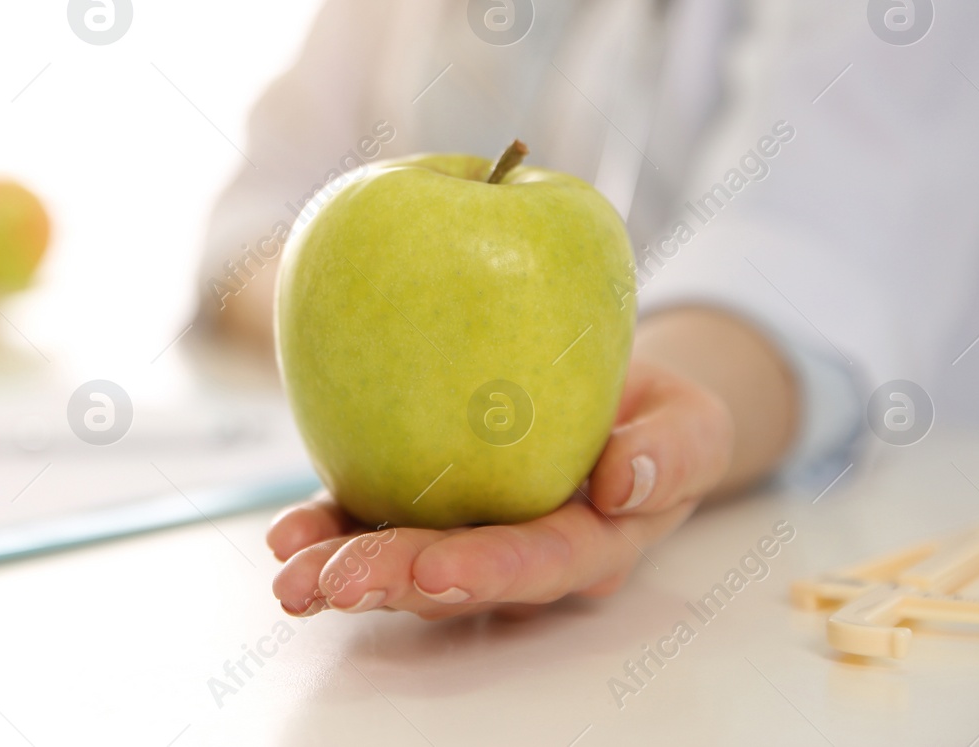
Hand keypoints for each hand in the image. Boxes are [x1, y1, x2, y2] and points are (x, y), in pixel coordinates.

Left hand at [266, 358, 733, 618]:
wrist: (618, 397)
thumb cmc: (656, 415)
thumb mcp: (692, 421)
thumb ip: (675, 453)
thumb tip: (624, 483)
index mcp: (593, 543)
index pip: (542, 563)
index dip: (489, 570)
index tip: (437, 570)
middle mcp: (522, 553)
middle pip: (458, 577)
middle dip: (393, 581)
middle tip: (334, 581)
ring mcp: (467, 533)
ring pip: (405, 560)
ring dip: (345, 570)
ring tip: (291, 573)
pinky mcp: (424, 504)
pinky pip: (373, 521)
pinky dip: (328, 529)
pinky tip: (286, 536)